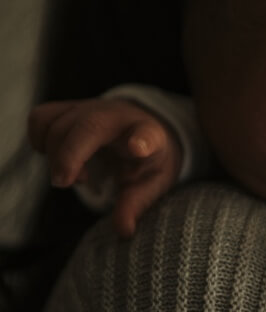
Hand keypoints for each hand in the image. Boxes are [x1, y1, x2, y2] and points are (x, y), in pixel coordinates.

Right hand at [27, 98, 181, 235]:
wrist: (140, 129)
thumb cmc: (145, 160)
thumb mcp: (150, 183)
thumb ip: (135, 205)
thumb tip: (123, 231)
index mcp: (149, 136)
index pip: (149, 134)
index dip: (143, 141)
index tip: (139, 148)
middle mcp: (118, 117)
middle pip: (89, 126)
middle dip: (70, 155)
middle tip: (66, 183)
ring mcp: (90, 109)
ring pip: (58, 124)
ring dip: (55, 154)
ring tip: (74, 174)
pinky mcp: (68, 109)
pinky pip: (41, 119)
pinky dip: (39, 140)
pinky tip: (56, 156)